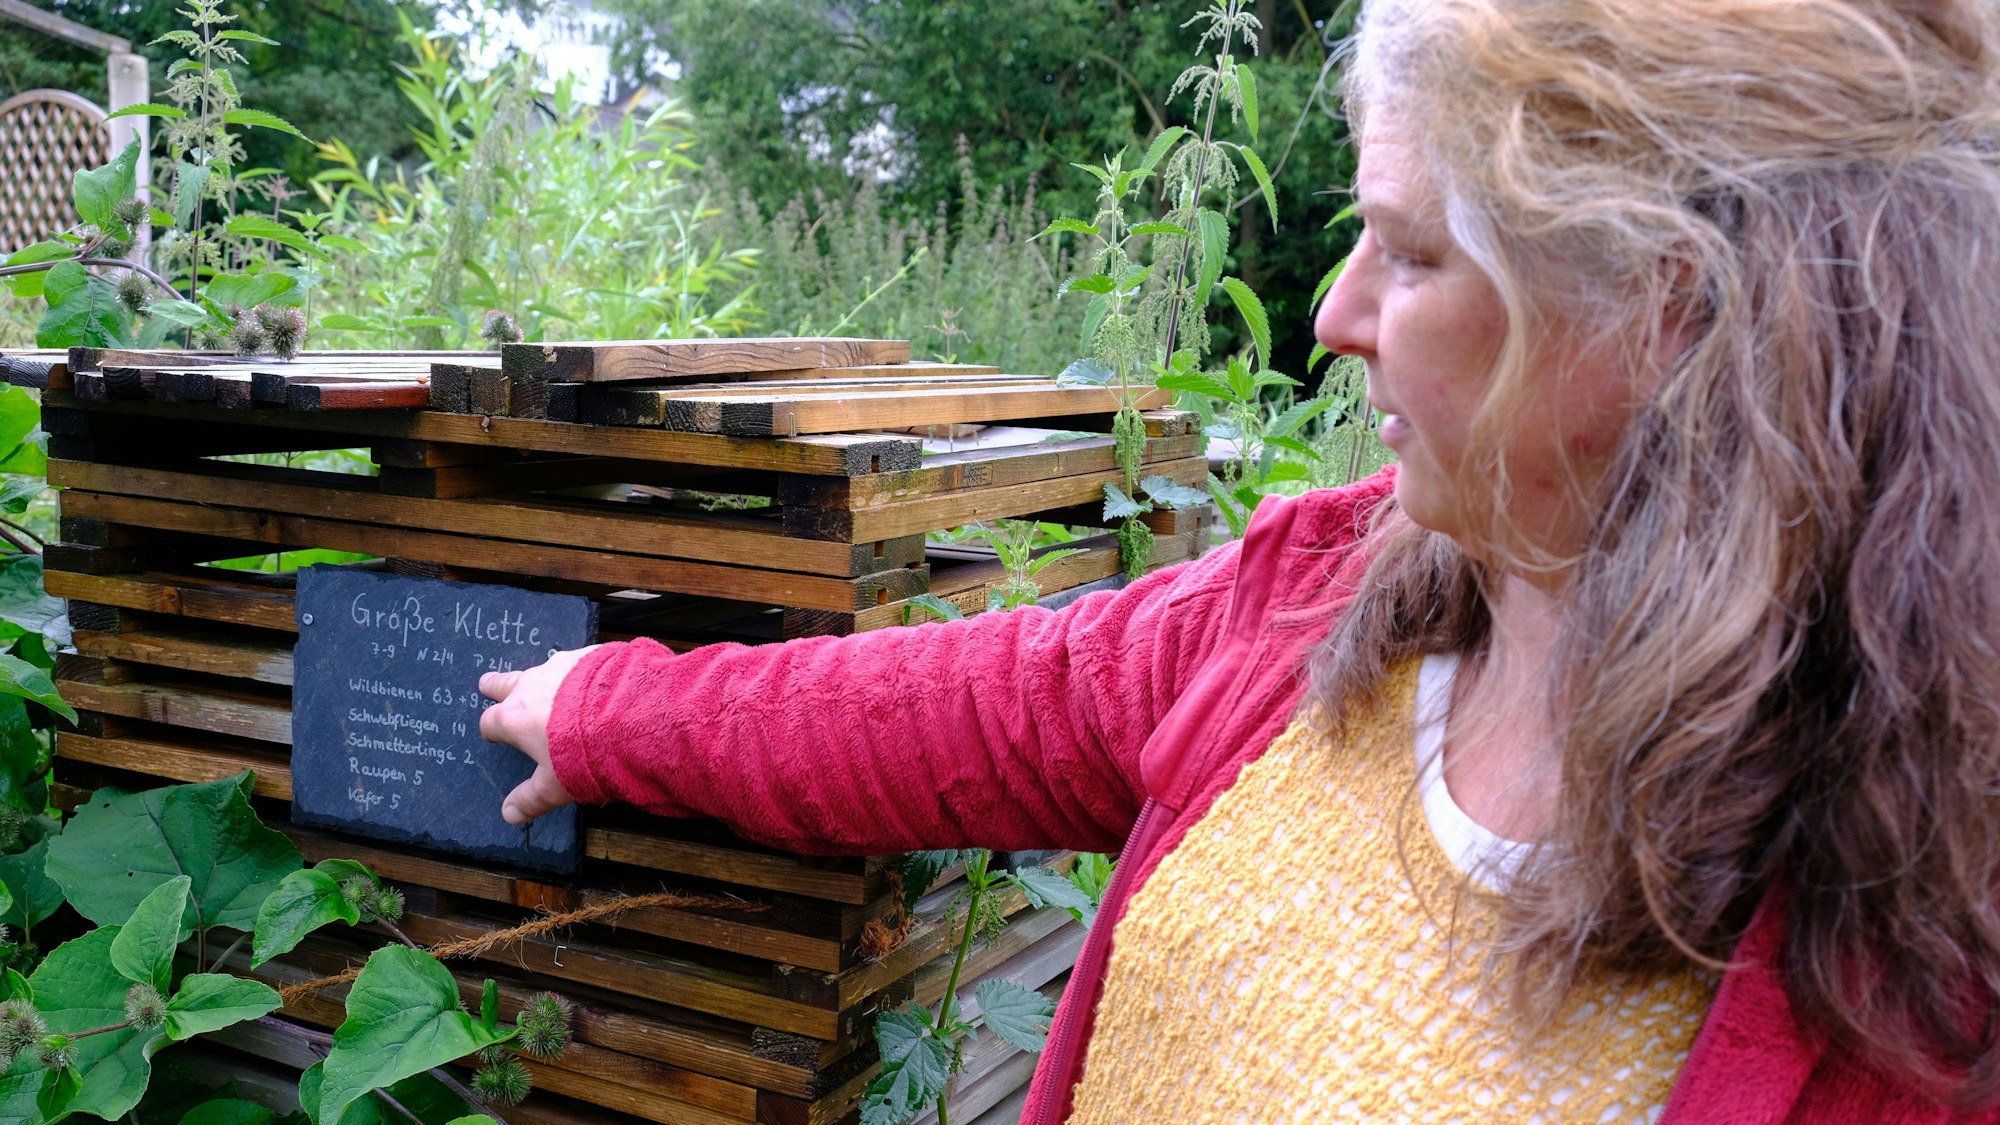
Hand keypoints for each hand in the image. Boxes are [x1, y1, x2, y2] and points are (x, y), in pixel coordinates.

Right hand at [479, 645, 600, 824]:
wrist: (626, 716)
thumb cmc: (582, 756)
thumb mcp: (554, 786)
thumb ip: (530, 798)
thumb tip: (509, 815)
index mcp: (515, 718)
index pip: (491, 722)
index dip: (492, 730)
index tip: (493, 735)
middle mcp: (532, 686)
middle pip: (503, 682)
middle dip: (495, 685)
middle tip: (487, 684)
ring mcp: (560, 666)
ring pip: (542, 669)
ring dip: (543, 679)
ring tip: (550, 686)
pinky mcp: (590, 655)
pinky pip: (579, 662)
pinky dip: (579, 671)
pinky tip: (592, 679)